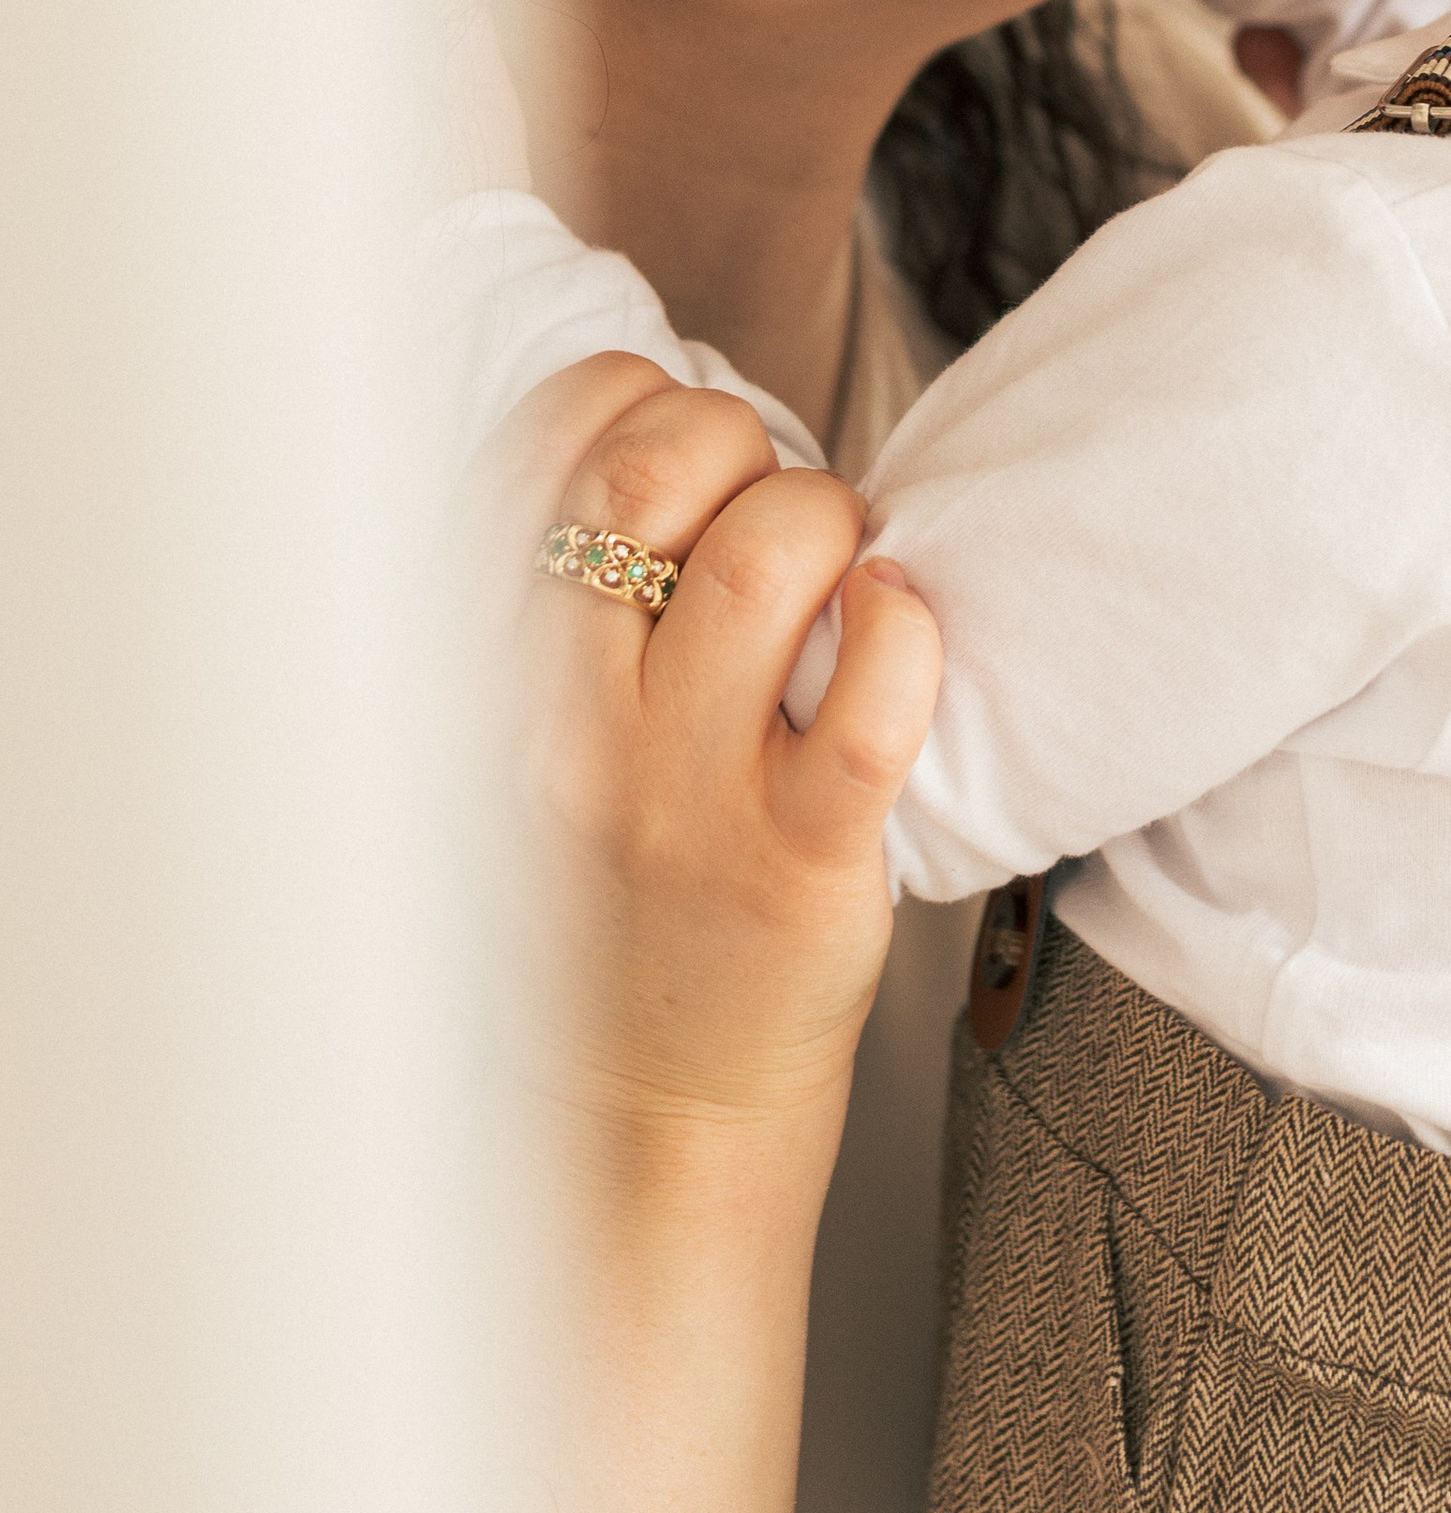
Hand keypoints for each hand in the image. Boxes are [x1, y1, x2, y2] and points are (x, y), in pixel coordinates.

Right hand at [483, 354, 940, 1143]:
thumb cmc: (614, 883)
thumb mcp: (527, 732)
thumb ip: (562, 595)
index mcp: (486, 679)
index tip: (688, 449)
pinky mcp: (797, 866)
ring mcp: (680, 798)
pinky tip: (896, 623)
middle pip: (647, 475)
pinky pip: (869, 699)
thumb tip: (664, 418)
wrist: (648, 1111)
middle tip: (777, 503)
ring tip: (846, 566)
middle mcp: (563, 730)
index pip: (542, 448)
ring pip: (763, 559)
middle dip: (739, 438)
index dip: (637, 401)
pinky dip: (903, 626)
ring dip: (830, 518)